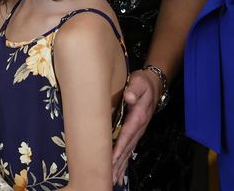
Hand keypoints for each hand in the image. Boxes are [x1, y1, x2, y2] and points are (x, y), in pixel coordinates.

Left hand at [111, 69, 160, 184]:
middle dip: (118, 162)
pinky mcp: (135, 133)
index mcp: (139, 116)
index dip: (120, 146)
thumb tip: (129, 97)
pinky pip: (129, 149)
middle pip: (127, 147)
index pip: (128, 133)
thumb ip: (134, 89)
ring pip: (128, 151)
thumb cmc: (143, 83)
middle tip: (108, 175)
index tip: (112, 157)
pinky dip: (123, 162)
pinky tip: (118, 173)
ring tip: (112, 179)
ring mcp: (138, 131)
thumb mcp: (139, 82)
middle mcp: (139, 127)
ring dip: (120, 166)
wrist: (154, 85)